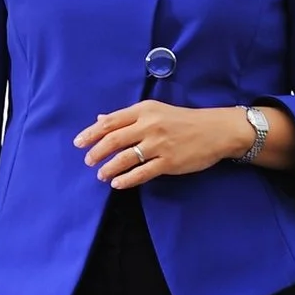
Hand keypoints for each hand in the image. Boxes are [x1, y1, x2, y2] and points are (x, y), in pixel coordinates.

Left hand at [75, 101, 258, 186]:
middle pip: (114, 140)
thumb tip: (100, 118)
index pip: (110, 121)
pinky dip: (126, 179)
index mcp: (144, 110)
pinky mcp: (169, 162)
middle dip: (96, 152)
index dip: (91, 133)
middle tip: (88, 161)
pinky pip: (142, 173)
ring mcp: (159, 144)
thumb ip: (128, 117)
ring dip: (108, 167)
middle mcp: (149, 126)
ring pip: (125, 158)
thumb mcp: (155, 111)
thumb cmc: (183, 120)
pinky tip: (117, 183)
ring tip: (100, 174)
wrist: (216, 130)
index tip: (78, 143)